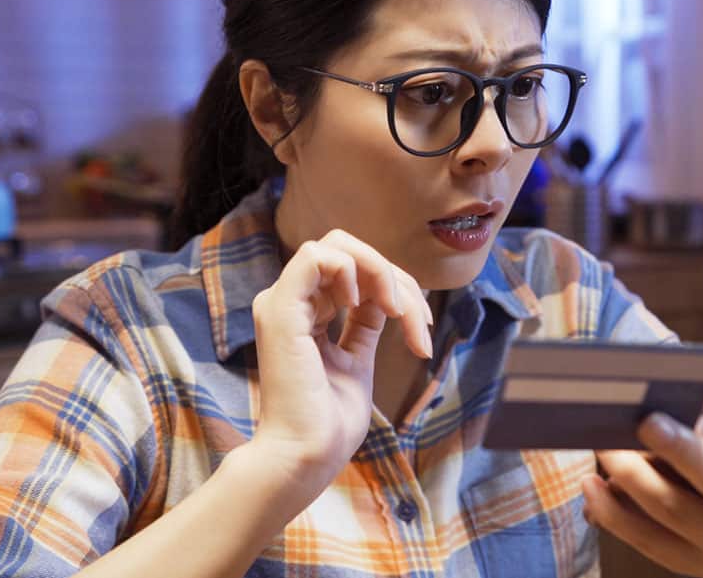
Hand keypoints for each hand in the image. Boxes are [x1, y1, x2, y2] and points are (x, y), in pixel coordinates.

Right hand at [247, 229, 432, 495]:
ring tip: (396, 312)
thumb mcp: (357, 360)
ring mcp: (282, 303)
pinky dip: (352, 270)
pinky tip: (365, 304)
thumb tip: (386, 298)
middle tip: (412, 319)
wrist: (307, 457)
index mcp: (305, 314)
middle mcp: (291, 303)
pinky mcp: (280, 310)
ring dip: (382, 273)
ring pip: (337, 245)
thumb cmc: (329, 424)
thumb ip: (364, 325)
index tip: (422, 333)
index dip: (399, 290)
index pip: (356, 273)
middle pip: (349, 250)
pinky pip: (315, 256)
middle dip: (395, 276)